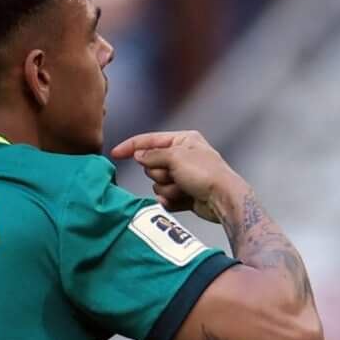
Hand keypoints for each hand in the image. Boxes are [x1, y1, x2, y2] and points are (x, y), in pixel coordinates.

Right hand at [109, 129, 243, 223]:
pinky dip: (171, 199)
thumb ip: (153, 155)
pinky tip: (184, 199)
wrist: (223, 200)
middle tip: (174, 175)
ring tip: (184, 188)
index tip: (116, 153)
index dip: (131, 146)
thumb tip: (139, 156)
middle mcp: (183, 156)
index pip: (150, 141)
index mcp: (183, 140)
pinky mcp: (184, 194)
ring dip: (167, 188)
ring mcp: (183, 176)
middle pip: (152, 165)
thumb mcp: (176, 157)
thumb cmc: (206, 174)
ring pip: (157, 183)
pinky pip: (165, 197)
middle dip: (160, 173)